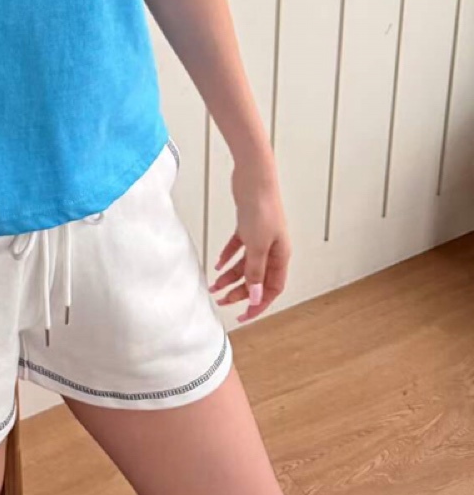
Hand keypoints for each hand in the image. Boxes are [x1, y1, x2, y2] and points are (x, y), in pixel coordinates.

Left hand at [209, 155, 290, 322]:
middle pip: (257, 278)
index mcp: (281, 256)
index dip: (259, 304)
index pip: (272, 289)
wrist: (254, 178)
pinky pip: (238, 247)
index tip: (244, 316)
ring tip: (214, 285)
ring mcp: (260, 237)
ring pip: (245, 264)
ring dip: (230, 276)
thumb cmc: (261, 209)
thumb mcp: (257, 245)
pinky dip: (228, 256)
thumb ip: (255, 271)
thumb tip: (256, 297)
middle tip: (222, 301)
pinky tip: (217, 263)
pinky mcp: (248, 225)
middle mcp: (272, 249)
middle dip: (240, 292)